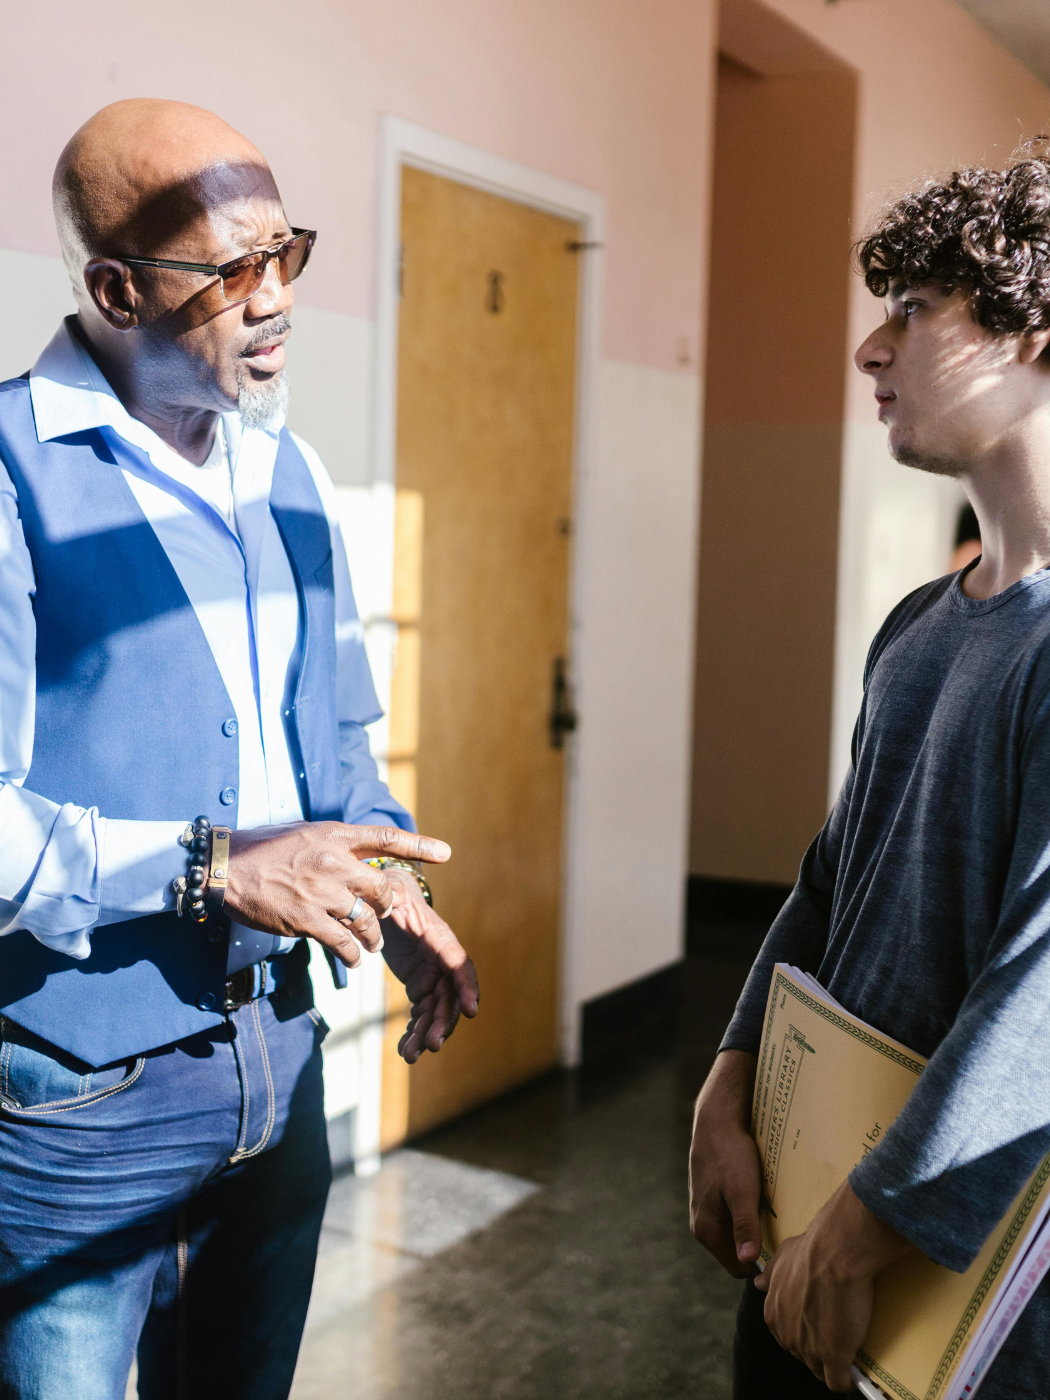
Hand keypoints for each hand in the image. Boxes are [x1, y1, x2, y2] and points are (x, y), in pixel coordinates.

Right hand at [224, 822, 449, 970]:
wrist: (226, 867)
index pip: (384, 838)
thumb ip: (335, 847)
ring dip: (372, 936)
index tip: (446, 854)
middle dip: (388, 906)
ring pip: (366, 919)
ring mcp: (321, 892)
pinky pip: (343, 942)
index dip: (418, 846)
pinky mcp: (307, 919)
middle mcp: (333, 862)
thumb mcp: (306, 835)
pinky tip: (352, 959)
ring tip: (370, 945)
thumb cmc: (265, 850)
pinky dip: (352, 954)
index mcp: (334, 836)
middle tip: (383, 915)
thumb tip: (357, 861)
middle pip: (382, 888)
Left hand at [379, 868, 478, 1062]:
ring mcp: (433, 976)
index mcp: (440, 938)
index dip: (467, 988)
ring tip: (411, 1055)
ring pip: (435, 1011)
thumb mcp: (391, 890)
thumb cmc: (393, 893)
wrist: (390, 903)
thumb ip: (390, 897)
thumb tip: (383, 903)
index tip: (471, 1011)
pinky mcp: (420, 986)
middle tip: (431, 1045)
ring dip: (426, 1034)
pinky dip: (414, 1032)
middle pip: (450, 997)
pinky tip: (404, 1050)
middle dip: (443, 1022)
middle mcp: (442, 961)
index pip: (459, 965)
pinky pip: (420, 1014)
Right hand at [689, 1049, 763, 1276]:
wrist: (718, 1119)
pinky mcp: (714, 1198)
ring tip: (777, 1215)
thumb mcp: (742, 1191)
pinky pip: (736, 1217)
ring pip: (739, 1234)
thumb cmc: (730, 1154)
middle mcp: (703, 1225)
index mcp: (706, 1230)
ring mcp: (708, 1211)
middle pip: (738, 1253)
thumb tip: (748, 1261)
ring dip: (757, 1229)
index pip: (739, 1269)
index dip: (762, 1266)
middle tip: (786, 1232)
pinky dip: (751, 1214)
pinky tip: (764, 1200)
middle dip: (761, 1247)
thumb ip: (744, 1227)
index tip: (785, 1253)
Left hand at [755, 1180, 911, 1391]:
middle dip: (816, 1349)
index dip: (803, 1332)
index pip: (787, 1336)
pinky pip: (838, 1382)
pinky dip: (847, 1379)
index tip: (817, 1326)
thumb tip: (759, 1282)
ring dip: (831, 1365)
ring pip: (819, 1370)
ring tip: (846, 1353)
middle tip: (833, 1335)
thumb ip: (771, 1274)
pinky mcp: (834, 1358)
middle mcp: (787, 1335)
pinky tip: (854, 1371)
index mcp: (773, 1313)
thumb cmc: (811, 1250)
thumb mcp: (782, 1257)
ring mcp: (809, 1349)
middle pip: (802, 1355)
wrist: (835, 1253)